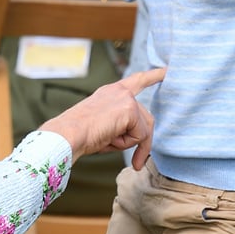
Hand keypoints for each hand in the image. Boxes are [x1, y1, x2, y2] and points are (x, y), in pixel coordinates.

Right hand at [41, 67, 164, 169]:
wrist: (67, 134)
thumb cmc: (79, 135)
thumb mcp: (104, 126)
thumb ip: (122, 125)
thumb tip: (141, 137)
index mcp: (110, 92)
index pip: (137, 81)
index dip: (153, 76)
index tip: (167, 70)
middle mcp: (119, 92)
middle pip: (146, 118)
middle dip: (143, 142)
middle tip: (137, 163)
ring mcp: (125, 99)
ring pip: (144, 129)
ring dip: (130, 144)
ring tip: (108, 143)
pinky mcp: (129, 109)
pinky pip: (140, 135)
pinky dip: (127, 144)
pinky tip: (109, 139)